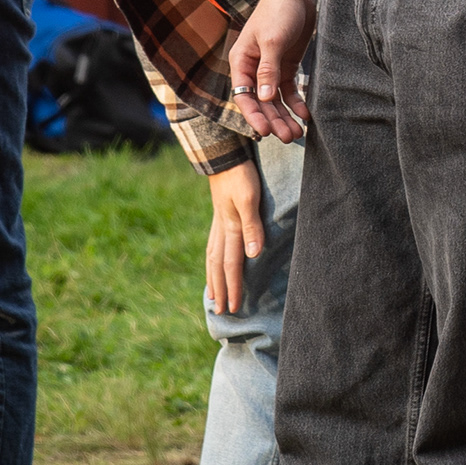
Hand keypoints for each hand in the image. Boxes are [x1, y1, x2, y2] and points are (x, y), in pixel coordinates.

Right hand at [206, 158, 268, 312]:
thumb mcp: (249, 198)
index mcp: (230, 228)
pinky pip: (213, 245)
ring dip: (213, 278)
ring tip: (212, 296)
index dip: (234, 287)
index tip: (235, 308)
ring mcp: (218, 221)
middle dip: (221, 289)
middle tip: (221, 311)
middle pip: (218, 265)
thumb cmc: (240, 174)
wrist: (224, 153)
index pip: (231, 265)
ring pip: (212, 257)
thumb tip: (253, 255)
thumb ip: (252, 226)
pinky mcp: (220, 214)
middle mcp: (221, 228)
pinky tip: (214, 264)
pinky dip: (212, 261)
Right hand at [231, 0, 315, 143]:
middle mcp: (253, 68)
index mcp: (241, 62)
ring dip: (284, 116)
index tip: (265, 133)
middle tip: (289, 138)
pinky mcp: (287, 66)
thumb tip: (264, 99)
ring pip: (275, 100)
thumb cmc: (278, 13)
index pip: (244, 95)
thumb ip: (268, 70)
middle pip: (261, 102)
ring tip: (297, 134)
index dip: (254, 115)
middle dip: (274, 121)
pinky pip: (289, 90)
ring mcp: (270, 68)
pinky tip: (305, 115)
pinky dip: (296, 103)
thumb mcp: (272, 41)